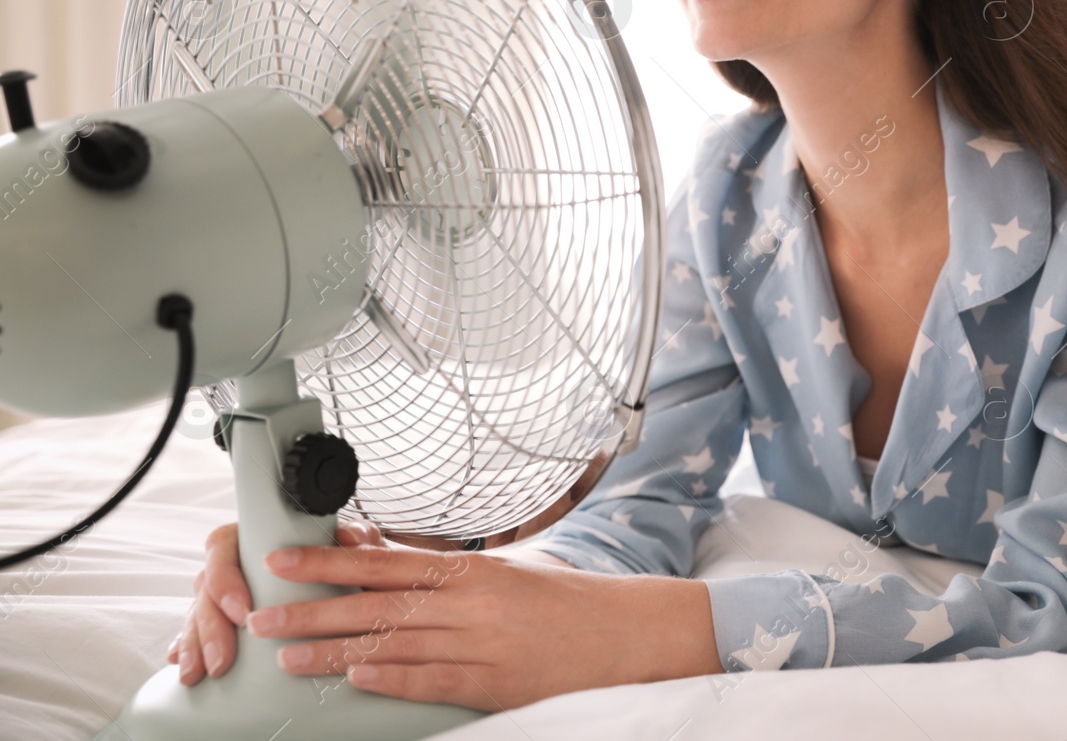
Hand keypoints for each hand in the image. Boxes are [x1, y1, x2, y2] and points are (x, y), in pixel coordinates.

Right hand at [167, 520, 387, 684]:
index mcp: (253, 537)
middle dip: (210, 627)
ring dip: (197, 646)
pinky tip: (189, 672)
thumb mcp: (353, 547)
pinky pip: (194, 636)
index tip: (243, 610)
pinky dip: (190, 654)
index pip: (224, 546)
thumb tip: (350, 538)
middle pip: (206, 588)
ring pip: (197, 615)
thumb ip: (355, 537)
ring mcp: (222, 594)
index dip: (226, 578)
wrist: (352, 585)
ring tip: (202, 673)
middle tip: (223, 658)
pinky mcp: (220, 622)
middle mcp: (233, 564)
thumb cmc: (345, 561)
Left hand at [249, 540, 721, 708]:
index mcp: (473, 571)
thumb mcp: (506, 577)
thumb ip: (449, 580)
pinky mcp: (495, 683)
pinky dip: (392, 679)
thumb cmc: (564, 605)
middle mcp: (473, 602)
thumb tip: (385, 570)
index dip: (330, 560)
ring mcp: (483, 643)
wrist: (626, 634)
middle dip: (314, 609)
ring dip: (334, 651)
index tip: (284, 560)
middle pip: (378, 604)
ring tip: (287, 657)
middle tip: (262, 614)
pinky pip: (433, 680)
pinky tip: (355, 679)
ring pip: (394, 644)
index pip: (386, 561)